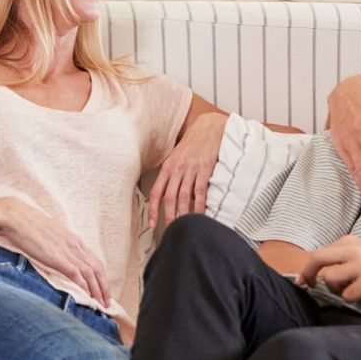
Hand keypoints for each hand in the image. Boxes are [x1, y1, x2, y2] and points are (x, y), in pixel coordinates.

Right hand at [0, 197, 113, 310]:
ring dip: (97, 290)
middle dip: (104, 287)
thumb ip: (59, 246)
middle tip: (107, 303)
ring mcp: (66, 250)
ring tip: (101, 304)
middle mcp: (74, 244)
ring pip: (90, 273)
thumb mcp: (50, 236)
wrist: (15, 217)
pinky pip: (76, 273)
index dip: (102, 278)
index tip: (104, 291)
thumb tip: (60, 258)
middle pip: (98, 268)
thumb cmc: (28, 226)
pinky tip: (87, 296)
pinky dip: (84, 286)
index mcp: (73, 240)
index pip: (95, 261)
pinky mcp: (56, 256)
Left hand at [148, 111, 225, 229]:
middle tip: (170, 231)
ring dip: (183, 214)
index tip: (152, 224)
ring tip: (184, 226)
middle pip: (169, 197)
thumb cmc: (192, 145)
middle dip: (169, 216)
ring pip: (184, 196)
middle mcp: (177, 169)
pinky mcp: (205, 169)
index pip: (156, 192)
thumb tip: (163, 196)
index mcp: (168, 168)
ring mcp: (191, 169)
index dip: (153, 210)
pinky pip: (201, 191)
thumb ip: (170, 177)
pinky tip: (201, 214)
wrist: (208, 128)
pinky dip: (200, 205)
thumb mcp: (176, 159)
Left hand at [297, 236, 360, 303]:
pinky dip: (353, 299)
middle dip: (308, 274)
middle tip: (307, 286)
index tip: (303, 280)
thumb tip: (319, 274)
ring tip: (351, 291)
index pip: (319, 253)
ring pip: (330, 280)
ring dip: (336, 290)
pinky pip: (347, 295)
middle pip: (317, 259)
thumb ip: (344, 259)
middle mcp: (353, 250)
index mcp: (350, 243)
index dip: (307, 268)